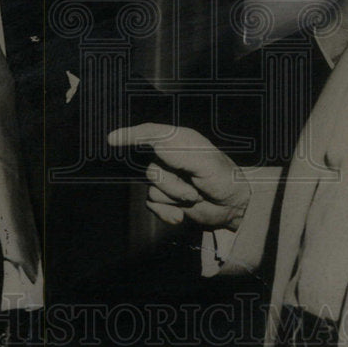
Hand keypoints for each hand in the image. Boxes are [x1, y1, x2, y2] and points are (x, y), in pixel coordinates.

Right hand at [107, 122, 250, 230]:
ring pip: (152, 190)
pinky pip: (152, 205)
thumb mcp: (204, 162)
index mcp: (180, 141)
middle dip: (172, 185)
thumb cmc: (224, 179)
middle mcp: (170, 157)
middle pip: (150, 170)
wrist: (234, 208)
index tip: (112, 139)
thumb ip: (177, 151)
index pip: (150, 133)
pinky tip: (182, 213)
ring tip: (195, 198)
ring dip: (174, 199)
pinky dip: (167, 212)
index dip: (130, 135)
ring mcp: (168, 178)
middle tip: (195, 189)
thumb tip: (153, 142)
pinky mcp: (167, 197)